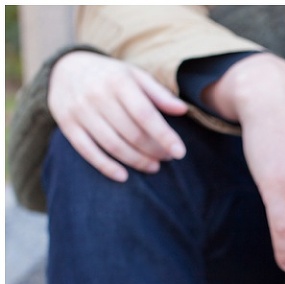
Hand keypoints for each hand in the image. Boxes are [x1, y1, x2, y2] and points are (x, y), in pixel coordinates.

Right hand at [48, 51, 187, 181]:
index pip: (145, 114)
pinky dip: (106, 166)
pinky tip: (124, 176)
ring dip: (136, 161)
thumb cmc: (110, 76)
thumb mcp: (135, 75)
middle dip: (154, 150)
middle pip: (131, 133)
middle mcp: (97, 96)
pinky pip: (87, 151)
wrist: (64, 68)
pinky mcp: (67, 124)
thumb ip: (159, 93)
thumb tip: (183, 110)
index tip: (180, 153)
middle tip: (167, 158)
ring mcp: (80, 111)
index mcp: (119, 82)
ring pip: (112, 145)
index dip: (164, 136)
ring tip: (153, 167)